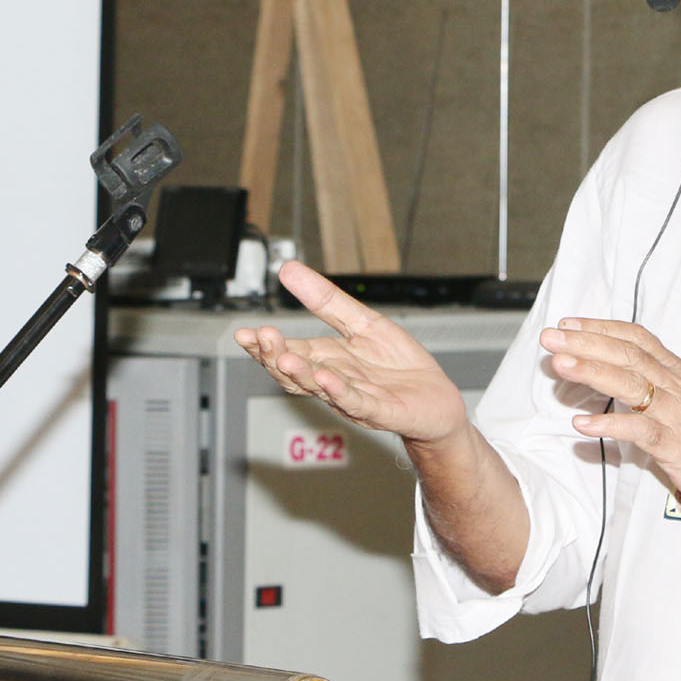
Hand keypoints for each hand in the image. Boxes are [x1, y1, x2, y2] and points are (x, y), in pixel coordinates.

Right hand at [232, 261, 470, 448]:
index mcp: (327, 360)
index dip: (265, 346)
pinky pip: (357, 402)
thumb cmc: (399, 366)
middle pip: (297, 373)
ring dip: (302, 375)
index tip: (243, 334)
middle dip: (276, 357)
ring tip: (285, 358)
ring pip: (321, 389)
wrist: (436, 400)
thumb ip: (326, 301)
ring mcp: (356, 398)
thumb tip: (289, 270)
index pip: (288, 353)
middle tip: (260, 338)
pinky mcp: (382, 410)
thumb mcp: (363, 323)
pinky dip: (341, 392)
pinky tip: (328, 378)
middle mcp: (335, 381)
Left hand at [541, 316, 680, 529]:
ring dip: (592, 372)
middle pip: (627, 355)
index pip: (636, 339)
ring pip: (632, 385)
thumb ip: (653, 389)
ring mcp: (679, 416)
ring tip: (560, 365)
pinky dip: (611, 426)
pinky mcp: (679, 447)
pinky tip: (582, 426)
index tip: (569, 322)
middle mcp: (677, 388)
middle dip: (585, 343)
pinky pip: (642, 431)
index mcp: (678, 375)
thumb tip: (611, 377)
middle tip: (550, 336)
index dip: (601, 328)